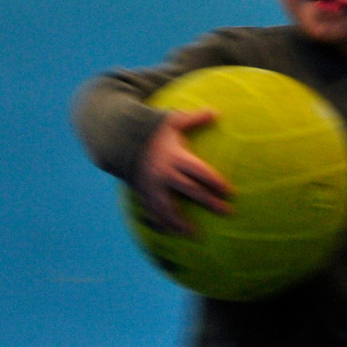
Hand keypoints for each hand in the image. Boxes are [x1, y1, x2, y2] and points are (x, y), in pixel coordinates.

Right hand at [131, 110, 233, 235]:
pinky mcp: (141, 192)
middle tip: (226, 211)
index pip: (199, 171)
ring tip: (194, 234)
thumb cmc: (152, 129)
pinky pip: (151, 211)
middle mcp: (162, 172)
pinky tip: (171, 233)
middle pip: (190, 190)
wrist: (117, 139)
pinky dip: (161, 223)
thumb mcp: (172, 120)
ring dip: (180, 222)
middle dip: (209, 202)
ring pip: (167, 207)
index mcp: (174, 156)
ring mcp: (150, 185)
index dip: (214, 182)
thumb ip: (194, 118)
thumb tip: (216, 112)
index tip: (229, 192)